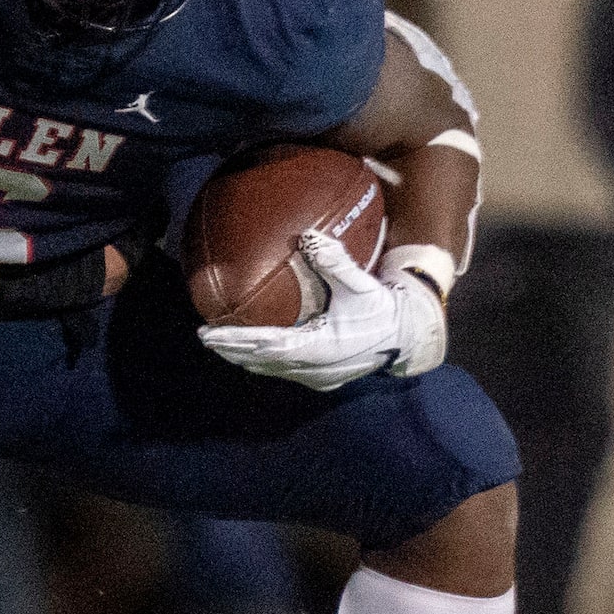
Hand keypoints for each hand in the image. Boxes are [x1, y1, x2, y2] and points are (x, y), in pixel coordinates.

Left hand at [198, 229, 445, 389]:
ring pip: (270, 368)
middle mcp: (314, 367)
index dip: (235, 340)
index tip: (209, 333)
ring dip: (244, 356)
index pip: (266, 345)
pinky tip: (250, 349)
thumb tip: (310, 235)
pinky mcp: (321, 378)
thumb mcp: (361, 285)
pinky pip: (284, 370)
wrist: (408, 337)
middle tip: (205, 335)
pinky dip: (264, 360)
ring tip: (220, 342)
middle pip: (260, 361)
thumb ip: (336, 262)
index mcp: (320, 347)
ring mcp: (317, 377)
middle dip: (231, 349)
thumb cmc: (383, 309)